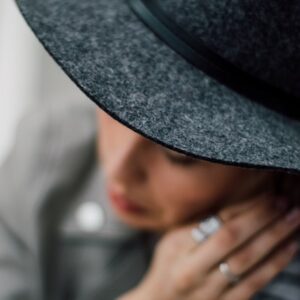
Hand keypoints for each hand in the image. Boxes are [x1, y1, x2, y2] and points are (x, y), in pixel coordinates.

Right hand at [120, 193, 298, 299]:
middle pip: (237, 245)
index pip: (220, 230)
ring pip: (250, 265)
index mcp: (180, 253)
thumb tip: (235, 204)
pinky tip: (290, 248)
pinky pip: (255, 284)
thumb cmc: (167, 263)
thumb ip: (199, 224)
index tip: (268, 197)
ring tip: (294, 221)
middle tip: (287, 204)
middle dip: (265, 222)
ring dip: (276, 241)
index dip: (247, 213)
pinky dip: (275, 264)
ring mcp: (212, 293)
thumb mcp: (173, 239)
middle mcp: (196, 275)